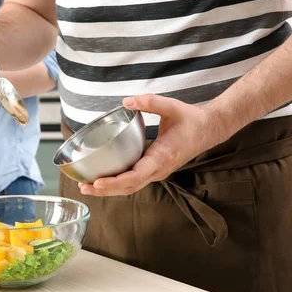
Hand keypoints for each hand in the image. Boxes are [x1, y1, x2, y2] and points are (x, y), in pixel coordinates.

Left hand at [78, 94, 224, 196]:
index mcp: (161, 158)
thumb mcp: (172, 107)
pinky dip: (116, 184)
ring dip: (108, 190)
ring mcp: (156, 173)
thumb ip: (150, 102)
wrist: (209, 130)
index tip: (98, 183)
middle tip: (82, 187)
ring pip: (130, 188)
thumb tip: (127, 101)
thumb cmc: (191, 120)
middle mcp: (158, 170)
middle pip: (128, 187)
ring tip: (85, 187)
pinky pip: (133, 182)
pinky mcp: (154, 171)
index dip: (115, 182)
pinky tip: (100, 180)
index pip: (136, 176)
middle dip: (104, 190)